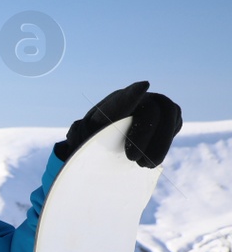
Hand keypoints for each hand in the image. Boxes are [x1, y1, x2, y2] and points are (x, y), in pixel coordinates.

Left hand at [55, 81, 181, 168]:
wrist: (113, 141)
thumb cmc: (96, 138)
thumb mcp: (84, 137)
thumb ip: (78, 133)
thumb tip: (76, 130)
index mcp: (115, 103)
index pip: (124, 98)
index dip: (133, 94)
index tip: (143, 86)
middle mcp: (139, 99)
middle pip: (150, 112)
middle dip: (144, 136)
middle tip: (132, 159)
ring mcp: (157, 105)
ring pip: (169, 119)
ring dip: (160, 144)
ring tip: (144, 165)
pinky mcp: (170, 117)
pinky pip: (174, 127)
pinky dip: (164, 144)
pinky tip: (151, 158)